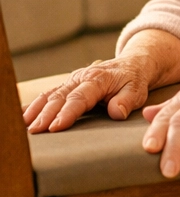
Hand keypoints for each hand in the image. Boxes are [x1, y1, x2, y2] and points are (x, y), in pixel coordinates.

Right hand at [23, 57, 152, 132]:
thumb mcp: (137, 90)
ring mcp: (72, 80)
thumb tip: (117, 112)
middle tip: (35, 131)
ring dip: (37, 110)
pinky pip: (49, 93)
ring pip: (51, 94)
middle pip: (60, 97)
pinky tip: (26, 116)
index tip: (55, 127)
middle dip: (45, 114)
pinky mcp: (68, 84)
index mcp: (97, 79)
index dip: (67, 113)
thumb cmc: (133, 80)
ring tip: (27, 126)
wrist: (132, 64)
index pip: (79, 98)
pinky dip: (36, 104)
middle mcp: (81, 78)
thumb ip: (127, 100)